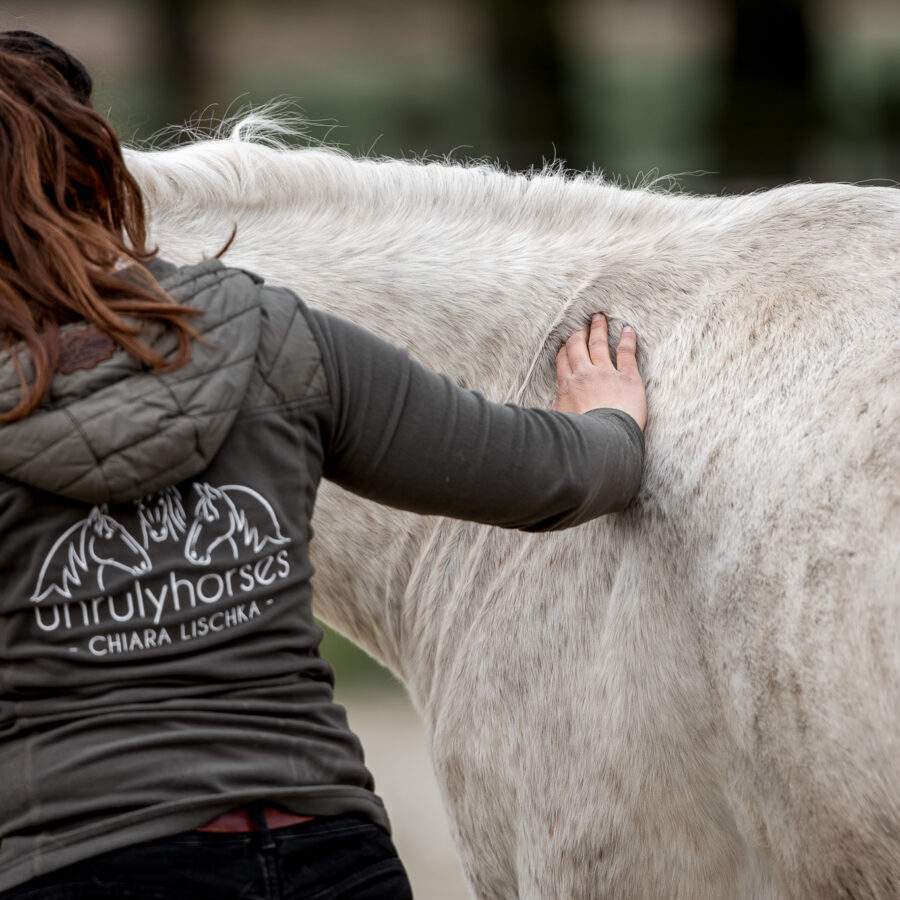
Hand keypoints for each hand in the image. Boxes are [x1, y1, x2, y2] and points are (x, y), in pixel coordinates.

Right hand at [552, 314, 646, 430]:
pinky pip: (626, 353)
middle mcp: (584, 375)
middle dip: (579, 333)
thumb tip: (554, 404)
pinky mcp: (628, 378)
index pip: (563, 360)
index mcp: (568, 386)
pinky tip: (628, 330)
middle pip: (578, 346)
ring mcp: (606, 374)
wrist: (602, 441)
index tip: (567, 343)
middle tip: (582, 325)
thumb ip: (558, 409)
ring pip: (599, 344)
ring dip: (599, 328)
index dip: (565, 349)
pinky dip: (627, 339)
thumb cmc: (580, 436)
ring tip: (600, 317)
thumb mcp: (561, 421)